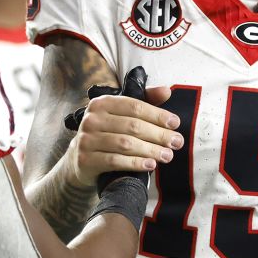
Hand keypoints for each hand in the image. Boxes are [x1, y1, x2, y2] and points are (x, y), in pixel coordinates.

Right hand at [64, 80, 179, 189]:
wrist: (80, 160)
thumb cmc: (108, 133)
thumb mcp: (123, 115)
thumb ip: (145, 101)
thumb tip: (166, 92)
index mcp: (103, 103)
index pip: (135, 106)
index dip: (158, 115)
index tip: (176, 124)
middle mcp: (92, 118)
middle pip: (132, 126)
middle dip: (159, 135)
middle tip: (177, 143)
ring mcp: (87, 139)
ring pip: (125, 144)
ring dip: (151, 150)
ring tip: (168, 156)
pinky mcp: (85, 160)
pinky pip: (115, 161)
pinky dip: (135, 163)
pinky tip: (150, 165)